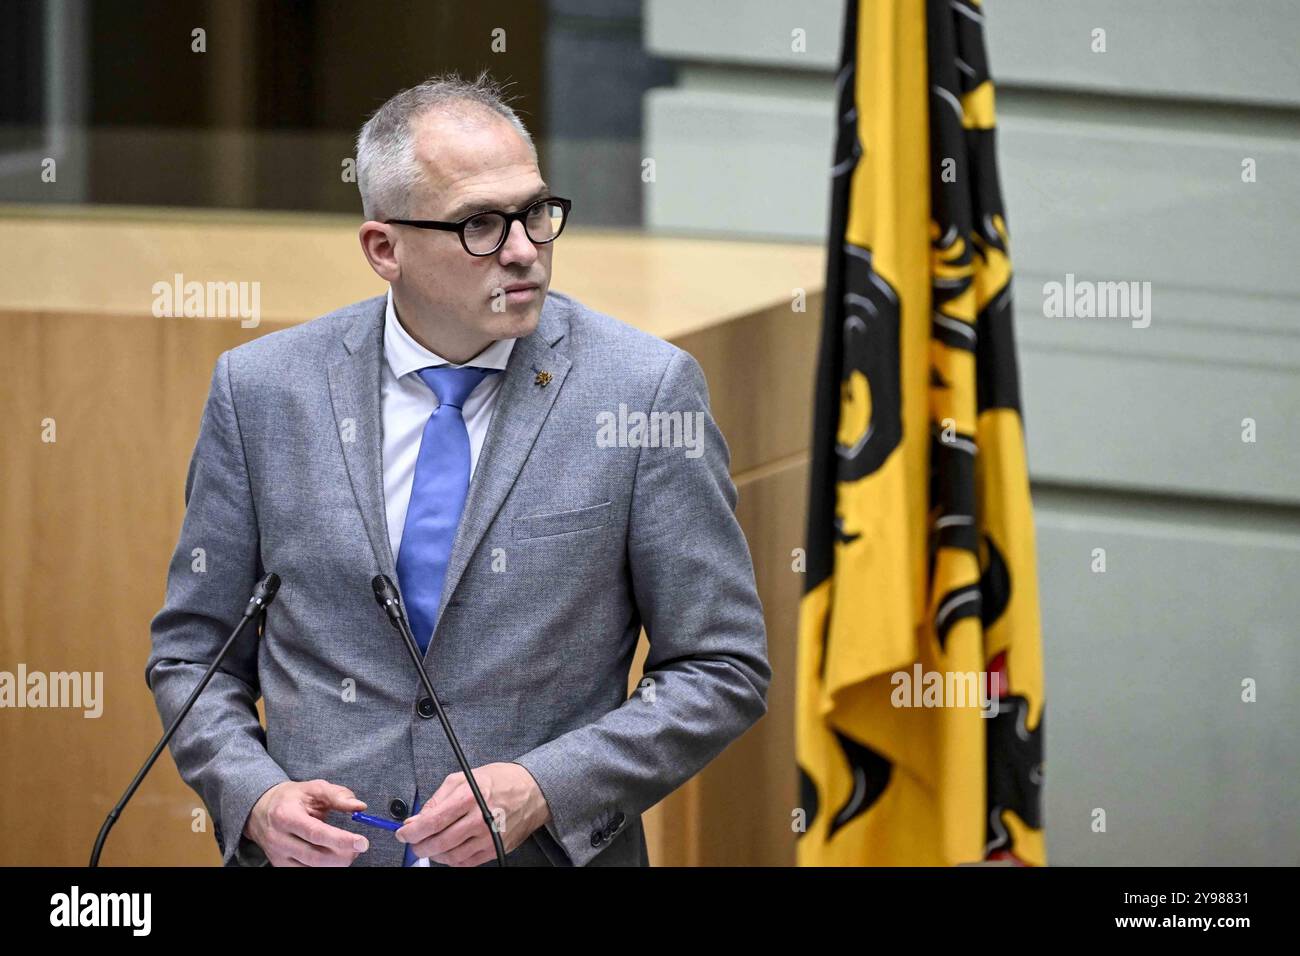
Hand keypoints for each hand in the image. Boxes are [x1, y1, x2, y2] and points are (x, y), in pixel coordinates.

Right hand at [244, 779, 369, 866]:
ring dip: (336, 863)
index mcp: (286, 816)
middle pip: (315, 856)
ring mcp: (278, 855)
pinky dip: (324, 867)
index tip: (362, 842)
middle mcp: (279, 839)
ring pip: (311, 867)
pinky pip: (305, 872)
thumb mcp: (314, 788)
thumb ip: (338, 795)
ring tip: (348, 851)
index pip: (317, 833)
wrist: (260, 810)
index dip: (341, 840)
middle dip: (343, 855)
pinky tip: (333, 856)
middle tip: (359, 847)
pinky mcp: (280, 865)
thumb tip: (360, 807)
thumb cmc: (291, 798)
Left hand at [396, 762, 550, 865]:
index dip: (412, 831)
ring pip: (450, 855)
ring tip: (431, 844)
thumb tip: (416, 819)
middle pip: (438, 842)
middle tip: (413, 841)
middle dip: (419, 845)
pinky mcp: (495, 849)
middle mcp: (479, 819)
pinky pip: (465, 862)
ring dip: (434, 853)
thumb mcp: (463, 778)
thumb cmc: (498, 781)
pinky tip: (448, 850)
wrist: (532, 791)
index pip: (432, 821)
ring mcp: (488, 837)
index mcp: (469, 796)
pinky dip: (451, 859)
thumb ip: (437, 799)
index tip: (402, 833)